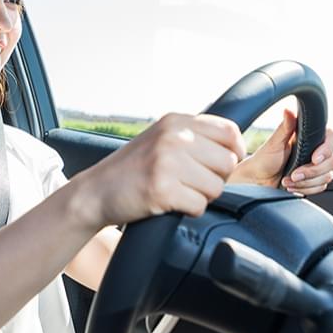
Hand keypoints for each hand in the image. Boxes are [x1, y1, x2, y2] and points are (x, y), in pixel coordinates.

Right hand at [77, 113, 245, 227]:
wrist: (96, 191)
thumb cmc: (134, 168)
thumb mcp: (162, 138)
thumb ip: (194, 136)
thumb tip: (237, 147)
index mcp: (176, 121)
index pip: (229, 131)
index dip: (235, 151)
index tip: (222, 164)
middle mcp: (173, 137)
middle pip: (228, 162)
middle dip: (216, 178)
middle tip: (193, 183)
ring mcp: (167, 162)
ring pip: (216, 187)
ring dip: (202, 196)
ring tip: (179, 192)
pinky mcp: (162, 190)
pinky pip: (199, 206)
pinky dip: (189, 210)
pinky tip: (170, 203)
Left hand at [227, 108, 332, 195]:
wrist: (258, 179)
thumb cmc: (265, 159)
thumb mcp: (274, 142)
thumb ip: (285, 127)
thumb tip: (288, 111)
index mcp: (311, 137)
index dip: (328, 149)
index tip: (314, 158)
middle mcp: (318, 150)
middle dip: (312, 171)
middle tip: (293, 173)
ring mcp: (318, 167)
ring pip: (327, 176)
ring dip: (305, 181)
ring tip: (287, 180)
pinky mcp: (316, 180)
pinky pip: (321, 187)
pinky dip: (305, 188)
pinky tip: (292, 185)